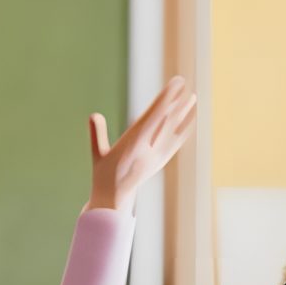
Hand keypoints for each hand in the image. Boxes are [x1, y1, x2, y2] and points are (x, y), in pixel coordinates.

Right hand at [88, 76, 195, 212]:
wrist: (116, 200)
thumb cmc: (103, 176)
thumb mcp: (98, 156)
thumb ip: (97, 135)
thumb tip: (93, 115)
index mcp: (131, 147)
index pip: (151, 119)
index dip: (163, 102)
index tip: (172, 86)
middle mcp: (148, 151)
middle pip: (164, 122)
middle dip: (174, 102)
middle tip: (183, 83)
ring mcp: (157, 156)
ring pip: (173, 130)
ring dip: (183, 113)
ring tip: (192, 97)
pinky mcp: (162, 161)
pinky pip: (176, 141)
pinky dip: (185, 128)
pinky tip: (192, 117)